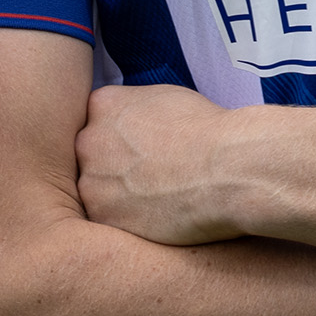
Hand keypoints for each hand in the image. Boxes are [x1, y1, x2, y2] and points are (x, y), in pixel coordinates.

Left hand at [77, 82, 245, 244]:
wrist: (227, 170)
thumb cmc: (208, 131)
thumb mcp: (167, 96)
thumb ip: (137, 106)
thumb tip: (136, 120)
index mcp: (103, 104)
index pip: (98, 118)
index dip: (122, 134)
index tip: (141, 145)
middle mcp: (88, 141)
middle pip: (91, 154)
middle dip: (114, 164)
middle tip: (149, 173)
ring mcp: (91, 182)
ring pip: (97, 189)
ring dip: (118, 194)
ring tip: (156, 196)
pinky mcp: (103, 217)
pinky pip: (109, 219)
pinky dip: (128, 219)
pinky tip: (156, 214)